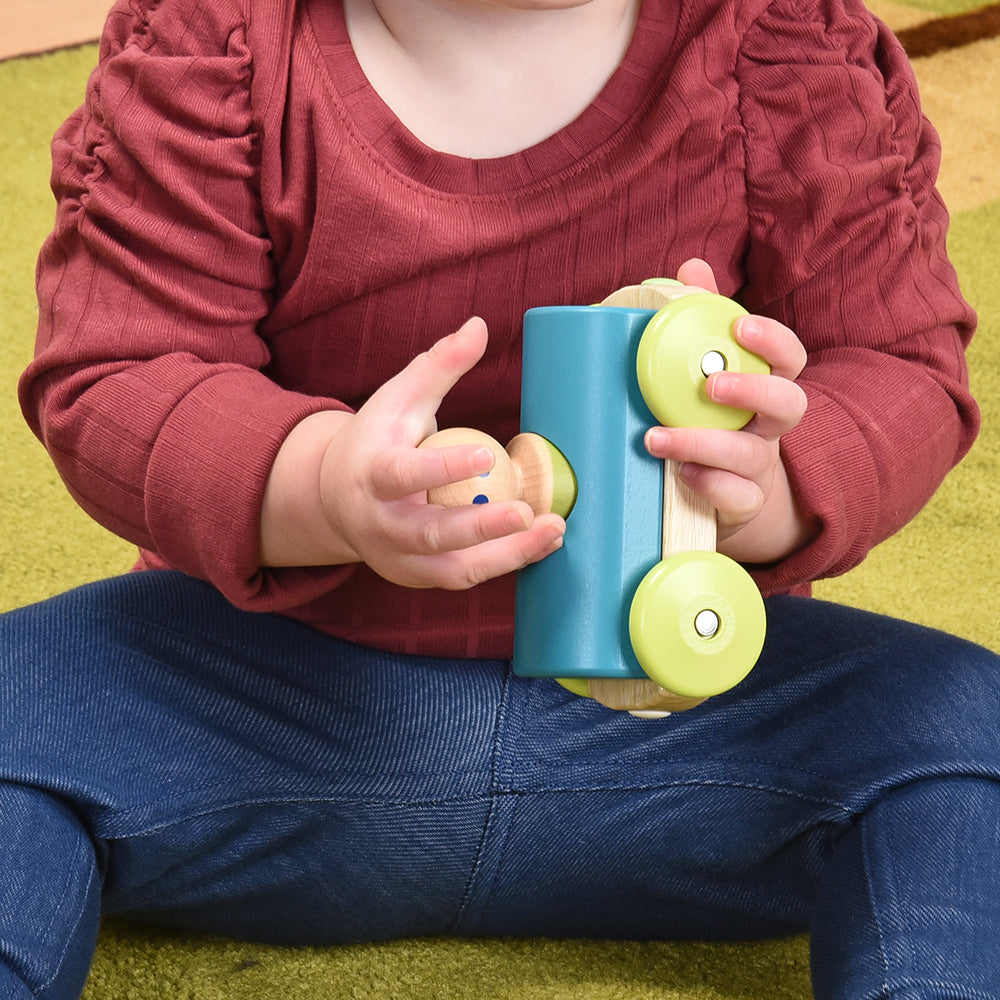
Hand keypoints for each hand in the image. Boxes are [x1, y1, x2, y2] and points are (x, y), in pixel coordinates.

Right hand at [260, 318, 565, 588]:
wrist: (334, 498)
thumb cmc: (377, 438)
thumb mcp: (399, 396)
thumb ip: (439, 364)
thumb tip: (480, 325)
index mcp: (371, 474)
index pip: (403, 474)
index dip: (442, 468)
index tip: (486, 456)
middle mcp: (380, 523)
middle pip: (430, 534)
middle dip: (480, 527)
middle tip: (528, 513)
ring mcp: (398, 557)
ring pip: (453, 568)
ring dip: (506, 555)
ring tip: (553, 532)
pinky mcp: (419, 576)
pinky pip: (465, 576)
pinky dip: (505, 563)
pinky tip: (541, 543)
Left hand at [644, 260, 815, 564]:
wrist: (727, 492)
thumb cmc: (715, 418)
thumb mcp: (710, 370)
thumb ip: (703, 319)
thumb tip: (693, 267)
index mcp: (764, 387)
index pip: (788, 359)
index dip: (773, 342)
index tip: (741, 327)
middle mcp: (769, 426)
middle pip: (789, 404)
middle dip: (753, 391)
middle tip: (711, 385)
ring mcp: (759, 467)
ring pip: (752, 456)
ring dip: (703, 443)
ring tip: (656, 437)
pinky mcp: (743, 502)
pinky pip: (737, 496)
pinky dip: (708, 484)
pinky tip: (679, 473)